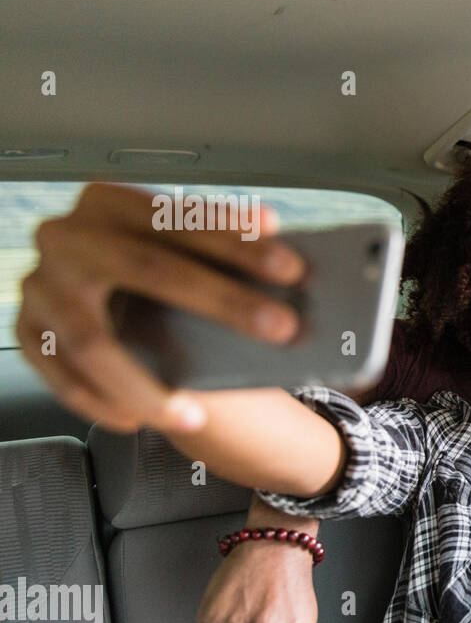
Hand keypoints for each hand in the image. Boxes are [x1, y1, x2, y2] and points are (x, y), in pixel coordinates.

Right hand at [16, 182, 304, 433]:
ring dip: (145, 385)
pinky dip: (102, 403)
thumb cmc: (150, 268)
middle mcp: (67, 238)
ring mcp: (41, 287)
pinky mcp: (28, 331)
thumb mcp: (178, 247)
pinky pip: (63, 377)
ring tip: (196, 416)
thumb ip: (219, 245)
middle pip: (147, 267)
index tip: (290, 266)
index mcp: (107, 202)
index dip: (234, 239)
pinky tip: (140, 421)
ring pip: (93, 342)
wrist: (92, 290)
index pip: (175, 217)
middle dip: (220, 299)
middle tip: (281, 327)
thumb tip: (279, 249)